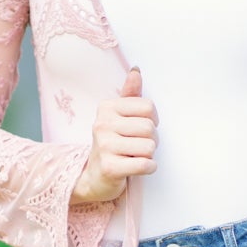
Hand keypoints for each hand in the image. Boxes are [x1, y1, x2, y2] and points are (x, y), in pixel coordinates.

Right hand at [71, 67, 158, 203]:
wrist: (94, 176)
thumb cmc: (112, 144)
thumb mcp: (118, 117)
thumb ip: (130, 95)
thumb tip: (136, 71)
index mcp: (107, 107)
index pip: (148, 107)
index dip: (153, 120)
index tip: (142, 129)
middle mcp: (102, 124)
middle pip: (150, 128)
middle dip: (152, 140)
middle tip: (139, 146)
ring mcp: (104, 146)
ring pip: (149, 147)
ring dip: (148, 155)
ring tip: (134, 156)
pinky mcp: (110, 167)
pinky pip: (145, 164)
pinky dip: (148, 168)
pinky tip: (136, 168)